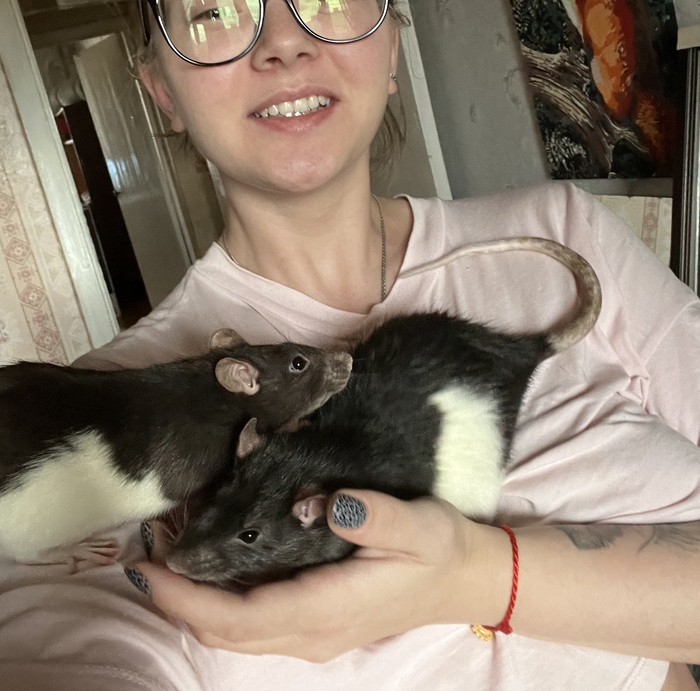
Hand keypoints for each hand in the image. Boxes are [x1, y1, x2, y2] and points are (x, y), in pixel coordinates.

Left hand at [135, 490, 504, 661]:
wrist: (464, 578)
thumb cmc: (439, 547)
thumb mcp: (418, 523)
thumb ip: (375, 513)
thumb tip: (329, 502)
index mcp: (327, 608)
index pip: (237, 616)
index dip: (184, 596)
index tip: (147, 564)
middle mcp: (310, 632)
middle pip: (223, 632)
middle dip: (174, 598)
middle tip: (143, 549)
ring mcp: (311, 634)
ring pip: (233, 633)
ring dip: (191, 601)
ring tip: (164, 554)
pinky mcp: (313, 624)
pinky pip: (250, 624)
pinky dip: (216, 602)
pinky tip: (207, 566)